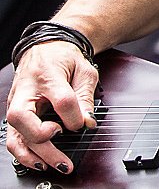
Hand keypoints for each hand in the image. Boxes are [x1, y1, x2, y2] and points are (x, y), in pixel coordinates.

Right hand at [5, 41, 98, 173]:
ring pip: (15, 135)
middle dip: (44, 142)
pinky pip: (13, 139)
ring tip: (54, 165)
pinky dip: (24, 154)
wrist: (46, 48)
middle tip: (64, 156)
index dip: (74, 116)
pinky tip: (39, 162)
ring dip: (33, 155)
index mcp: (47, 75)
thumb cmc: (64, 58)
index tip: (83, 123)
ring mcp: (16, 104)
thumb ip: (86, 96)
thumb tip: (88, 121)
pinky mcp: (14, 115)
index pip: (61, 99)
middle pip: (24, 120)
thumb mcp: (84, 70)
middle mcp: (26, 91)